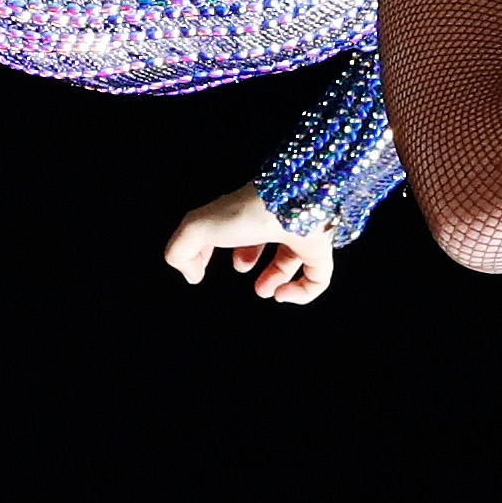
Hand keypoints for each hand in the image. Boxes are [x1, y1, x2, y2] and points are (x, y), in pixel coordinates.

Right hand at [164, 183, 337, 303]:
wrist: (289, 207)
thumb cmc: (243, 214)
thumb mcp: (197, 228)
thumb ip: (180, 250)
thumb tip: (191, 273)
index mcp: (242, 211)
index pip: (228, 224)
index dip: (213, 243)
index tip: (202, 264)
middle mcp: (273, 220)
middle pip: (262, 237)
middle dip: (251, 258)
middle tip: (242, 270)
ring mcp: (300, 234)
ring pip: (291, 258)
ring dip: (276, 278)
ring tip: (265, 291)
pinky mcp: (321, 250)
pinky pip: (317, 278)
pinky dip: (301, 293)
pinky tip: (283, 295)